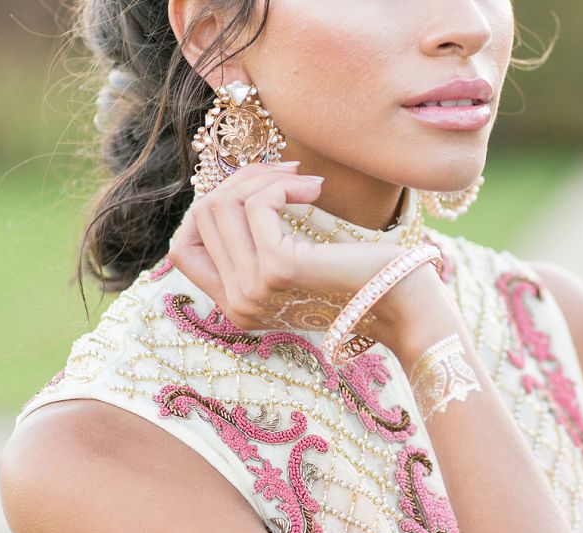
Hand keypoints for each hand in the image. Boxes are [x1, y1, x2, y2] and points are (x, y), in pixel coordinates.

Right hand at [167, 161, 451, 357]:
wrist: (400, 304)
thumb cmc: (357, 278)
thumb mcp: (295, 261)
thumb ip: (256, 241)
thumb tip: (230, 187)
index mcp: (236, 306)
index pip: (183, 250)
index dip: (207, 209)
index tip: (251, 193)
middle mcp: (237, 305)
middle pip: (202, 217)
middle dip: (239, 181)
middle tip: (286, 175)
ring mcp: (253, 290)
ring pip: (221, 206)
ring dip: (261, 178)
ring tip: (301, 181)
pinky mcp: (278, 268)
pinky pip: (256, 205)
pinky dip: (282, 186)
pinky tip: (314, 190)